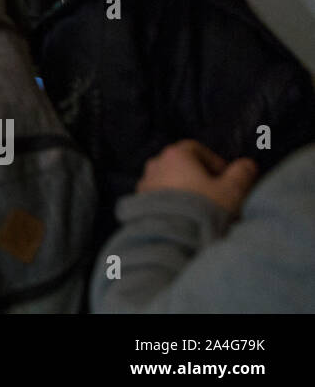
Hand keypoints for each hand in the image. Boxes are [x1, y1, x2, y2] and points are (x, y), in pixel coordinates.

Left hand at [136, 139, 258, 216]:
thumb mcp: (232, 190)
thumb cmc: (204, 208)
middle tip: (216, 194)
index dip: (214, 162)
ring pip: (169, 182)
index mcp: (175, 155)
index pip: (196, 149)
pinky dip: (172, 202)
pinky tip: (185, 217)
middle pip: (180, 165)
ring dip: (185, 190)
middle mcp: (155, 165)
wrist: (173, 237)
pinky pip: (159, 197)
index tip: (226, 178)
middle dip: (199, 177)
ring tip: (201, 209)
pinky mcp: (138, 203)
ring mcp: (144, 184)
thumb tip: (247, 164)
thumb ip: (241, 174)